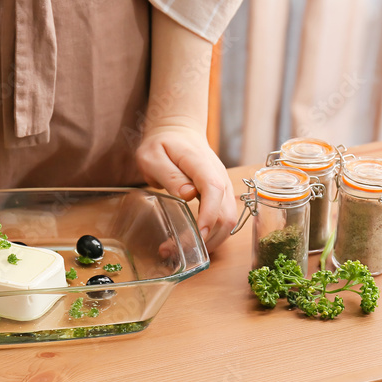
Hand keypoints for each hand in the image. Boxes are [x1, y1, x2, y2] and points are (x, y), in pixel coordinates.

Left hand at [136, 124, 238, 251]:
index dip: (209, 214)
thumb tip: (188, 195)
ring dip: (208, 241)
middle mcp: (219, 176)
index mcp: (201, 163)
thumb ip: (169, 174)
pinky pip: (223, 220)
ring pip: (228, 221)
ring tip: (178, 250)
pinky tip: (191, 242)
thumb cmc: (163, 144)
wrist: (179, 131)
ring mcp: (223, 187)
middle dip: (205, 237)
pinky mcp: (221, 196)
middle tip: (174, 249)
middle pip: (225, 212)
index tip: (198, 234)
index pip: (214, 189)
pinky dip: (211, 236)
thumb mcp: (153, 155)